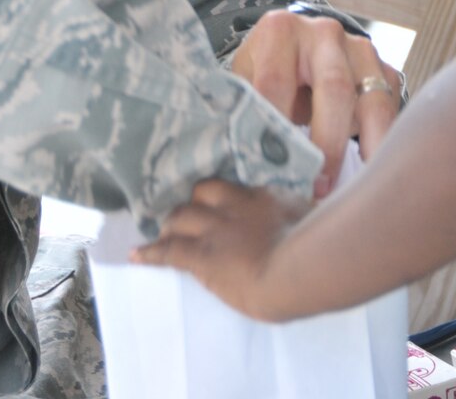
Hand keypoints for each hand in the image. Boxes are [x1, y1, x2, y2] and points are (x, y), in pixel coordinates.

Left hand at [133, 179, 306, 320]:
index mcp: (263, 198)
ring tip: (162, 232)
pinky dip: (150, 252)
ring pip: (180, 217)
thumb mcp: (314, 218)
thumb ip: (305, 211)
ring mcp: (215, 229)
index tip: (210, 195)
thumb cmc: (318, 248)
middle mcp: (234, 206)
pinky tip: (136, 254)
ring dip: (171, 225)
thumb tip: (313, 209)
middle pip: (201, 194)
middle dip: (191, 204)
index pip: (231, 186)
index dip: (217, 192)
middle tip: (183, 214)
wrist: (300, 268)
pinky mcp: (201, 255)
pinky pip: (168, 250)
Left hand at [232, 9, 401, 197]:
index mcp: (281, 31)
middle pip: (333, 88)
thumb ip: (243, 109)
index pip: (276, 80)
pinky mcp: (385, 71)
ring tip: (356, 187)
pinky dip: (383, 144)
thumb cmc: (266, 71)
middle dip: (327, 142)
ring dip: (366, 148)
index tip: (273, 166)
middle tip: (318, 185)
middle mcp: (325, 33)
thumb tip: (237, 157)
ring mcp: (361, 49)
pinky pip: (390, 110)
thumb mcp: (247, 80)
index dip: (275, 125)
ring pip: (372, 101)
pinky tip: (373, 174)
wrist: (300, 47)